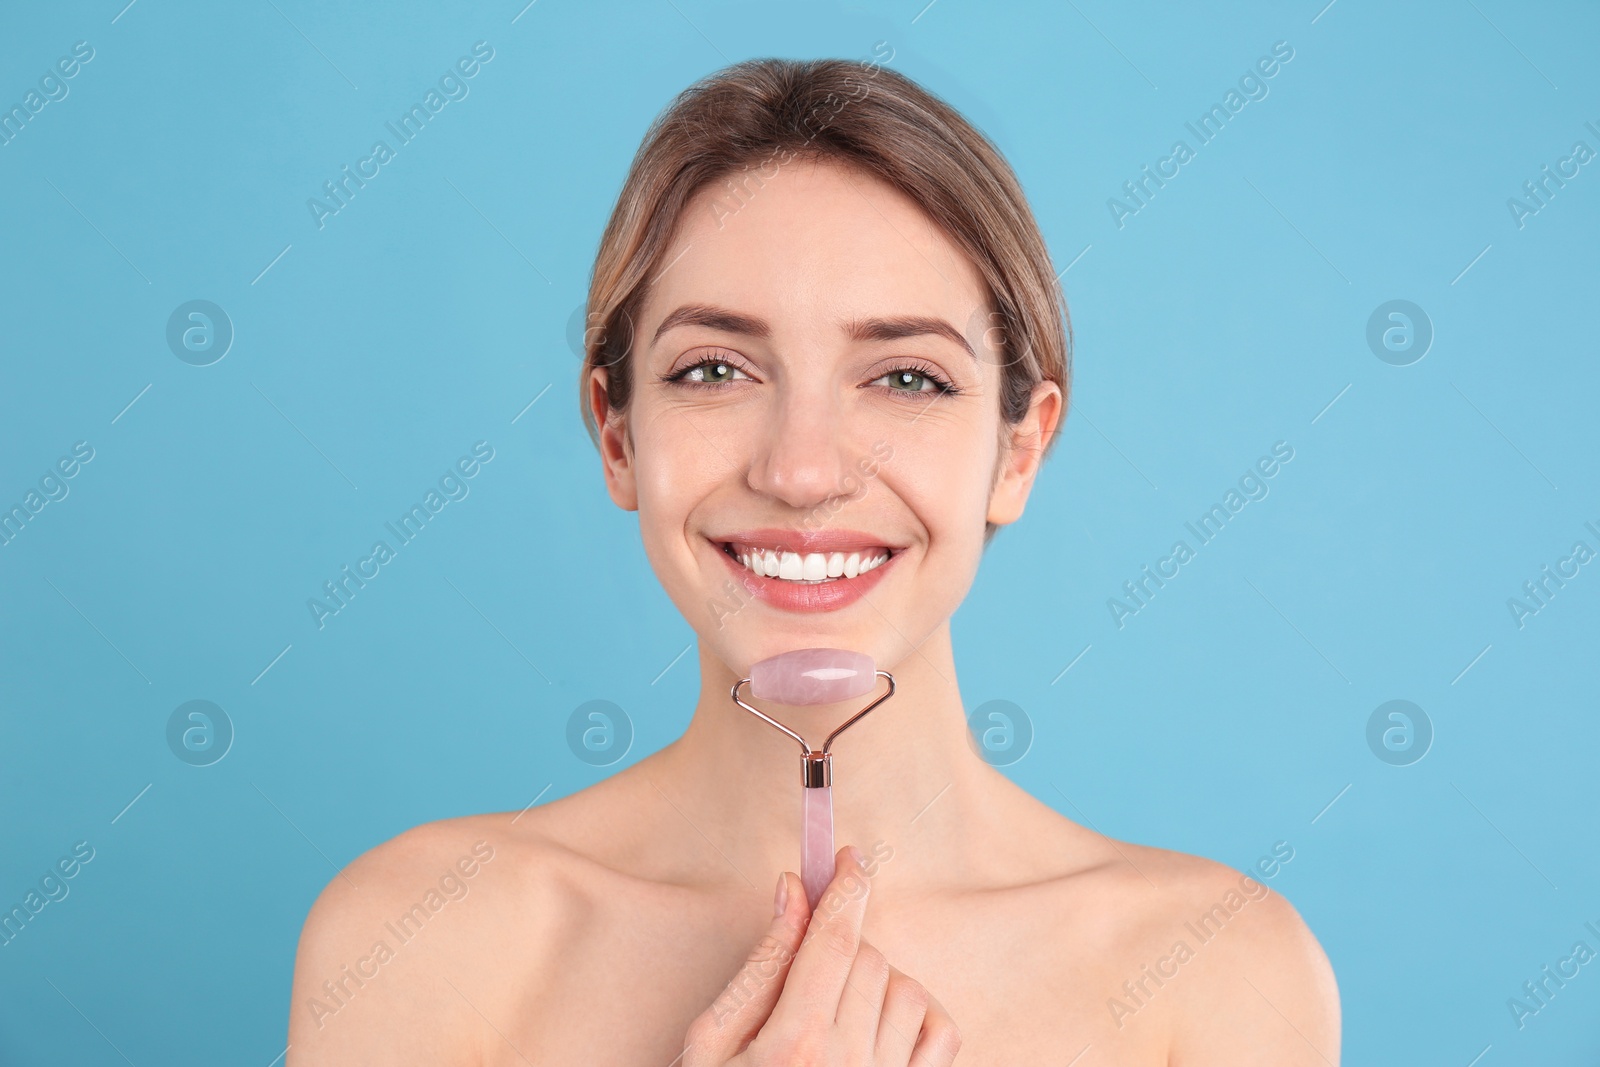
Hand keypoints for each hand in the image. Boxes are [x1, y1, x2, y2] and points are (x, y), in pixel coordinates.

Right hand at [681, 845, 961, 1065]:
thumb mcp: (712, 1042)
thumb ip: (761, 965)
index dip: (846, 888)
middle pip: (870, 958)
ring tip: (837, 1008)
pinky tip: (883, 1027)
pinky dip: (922, 1017)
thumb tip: (794, 891)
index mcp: (793, 1044)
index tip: (852, 856)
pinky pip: (943, 1037)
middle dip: (843, 946)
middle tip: (810, 970)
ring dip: (879, 983)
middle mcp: (848, 1066)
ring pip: (908, 991)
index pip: (835, 939)